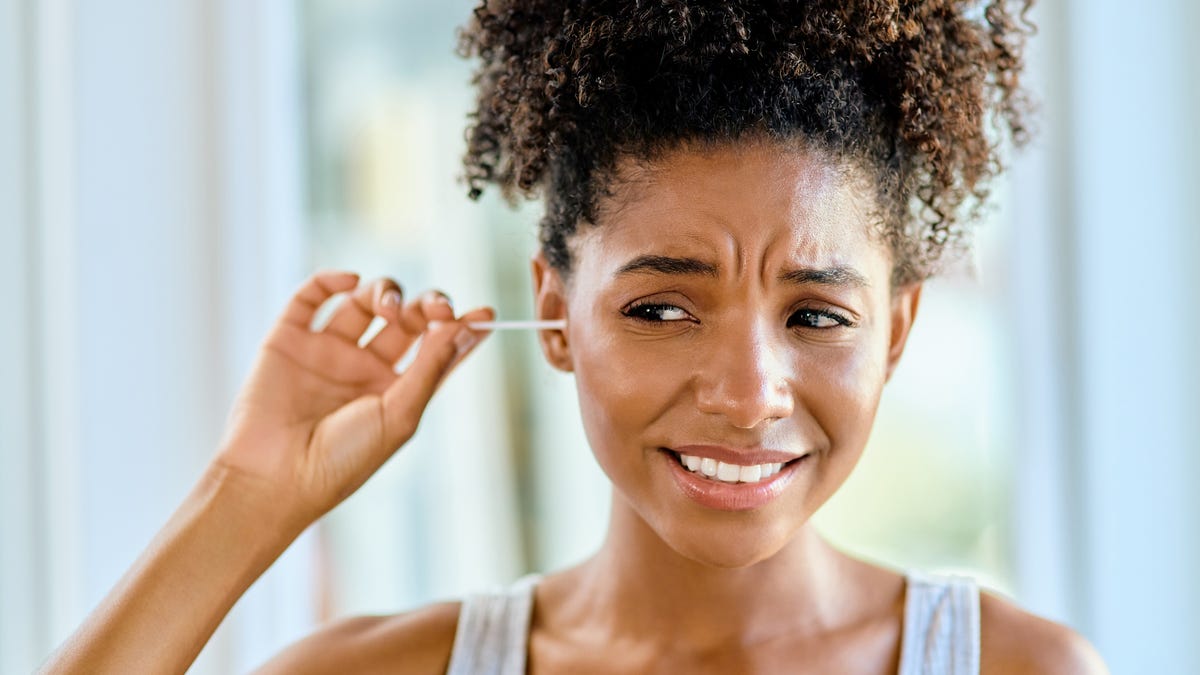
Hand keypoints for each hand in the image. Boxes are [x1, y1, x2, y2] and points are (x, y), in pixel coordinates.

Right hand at [213, 270, 492, 525]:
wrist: (276, 477)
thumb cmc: (342, 461)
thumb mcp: (399, 416)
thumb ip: (430, 369)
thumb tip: (465, 330)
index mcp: (395, 391)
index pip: (436, 349)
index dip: (461, 329)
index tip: (486, 314)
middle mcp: (364, 367)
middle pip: (405, 319)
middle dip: (426, 306)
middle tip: (436, 309)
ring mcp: (327, 351)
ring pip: (364, 302)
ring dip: (385, 292)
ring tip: (389, 308)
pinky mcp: (289, 340)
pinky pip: (310, 297)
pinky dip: (329, 280)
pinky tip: (350, 282)